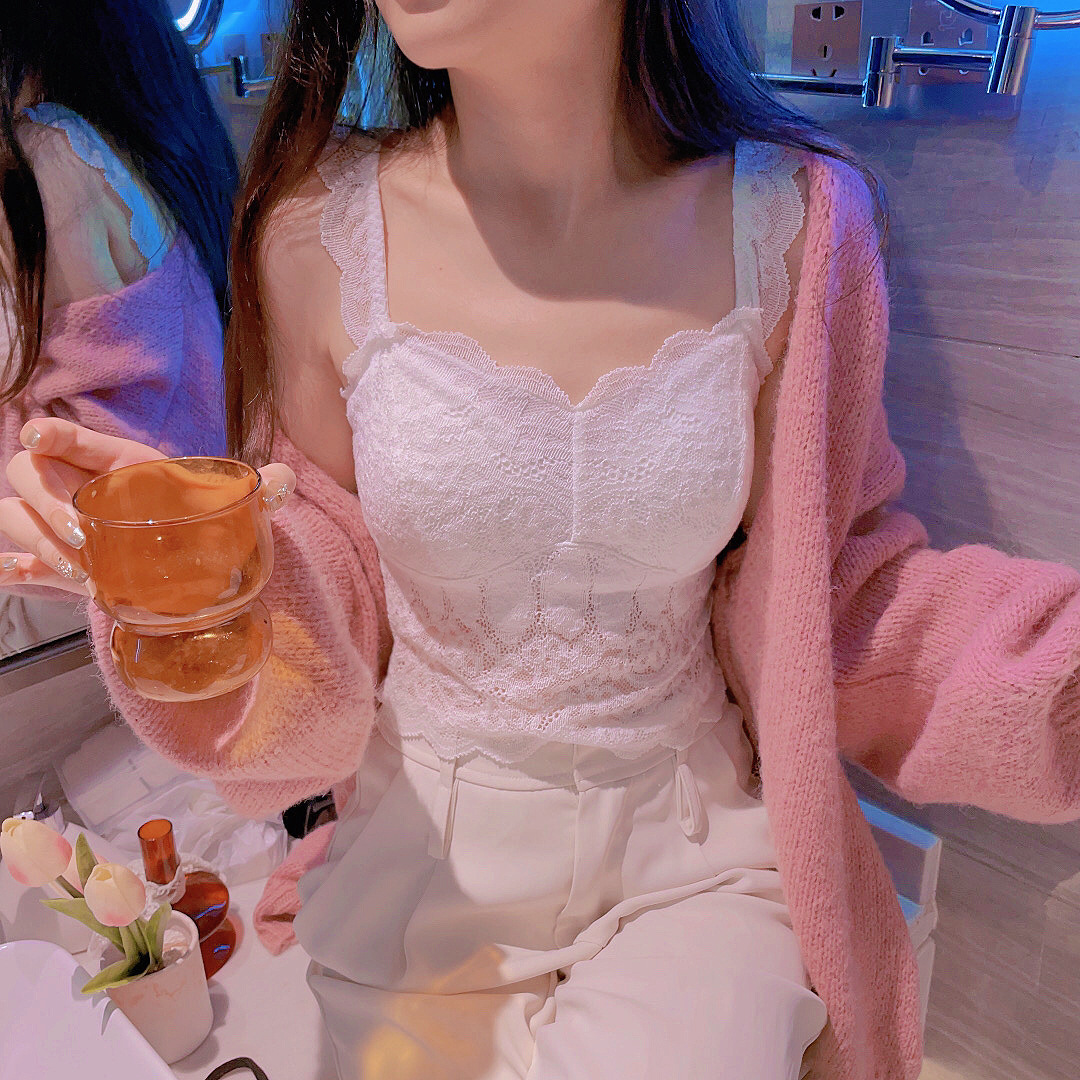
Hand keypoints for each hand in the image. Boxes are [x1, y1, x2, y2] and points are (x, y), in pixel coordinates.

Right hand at [0, 417, 295, 593]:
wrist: (189, 557)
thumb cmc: (199, 519)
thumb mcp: (227, 505)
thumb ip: (257, 492)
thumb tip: (285, 480)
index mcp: (115, 461)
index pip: (70, 438)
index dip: (53, 433)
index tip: (41, 435)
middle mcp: (78, 485)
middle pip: (26, 473)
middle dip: (45, 500)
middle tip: (82, 534)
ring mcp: (60, 522)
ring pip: (14, 515)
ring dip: (35, 539)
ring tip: (79, 572)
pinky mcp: (57, 559)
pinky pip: (16, 558)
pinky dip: (11, 568)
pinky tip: (14, 576)